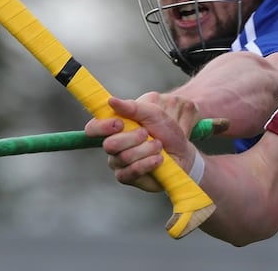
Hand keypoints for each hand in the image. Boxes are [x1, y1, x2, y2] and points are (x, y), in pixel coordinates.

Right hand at [84, 93, 200, 191]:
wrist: (183, 149)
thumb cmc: (166, 129)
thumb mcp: (154, 113)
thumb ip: (133, 108)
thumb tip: (111, 101)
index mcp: (114, 127)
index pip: (93, 128)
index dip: (102, 127)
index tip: (119, 124)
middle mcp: (113, 145)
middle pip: (109, 145)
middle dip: (132, 138)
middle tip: (147, 133)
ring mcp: (119, 162)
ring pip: (123, 158)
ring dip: (146, 149)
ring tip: (159, 145)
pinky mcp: (128, 177)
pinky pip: (131, 172)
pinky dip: (148, 163)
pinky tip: (160, 159)